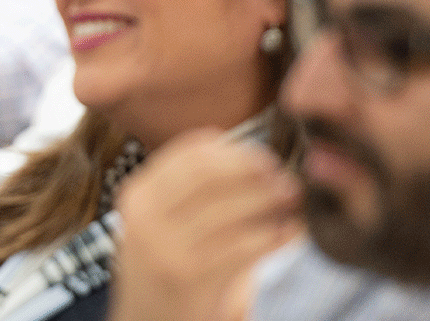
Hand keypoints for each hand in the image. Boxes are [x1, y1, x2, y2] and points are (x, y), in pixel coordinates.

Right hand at [110, 128, 300, 320]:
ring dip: (270, 202)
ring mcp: (165, 248)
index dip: (236, 150)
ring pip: (232, 209)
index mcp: (137, 195)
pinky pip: (245, 246)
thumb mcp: (159, 224)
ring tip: (292, 203)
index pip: (191, 153)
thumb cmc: (166, 271)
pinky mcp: (190, 277)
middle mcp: (145, 218)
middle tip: (285, 178)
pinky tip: (288, 234)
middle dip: (256, 171)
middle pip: (212, 173)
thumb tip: (250, 155)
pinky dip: (274, 237)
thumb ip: (191, 190)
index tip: (264, 157)